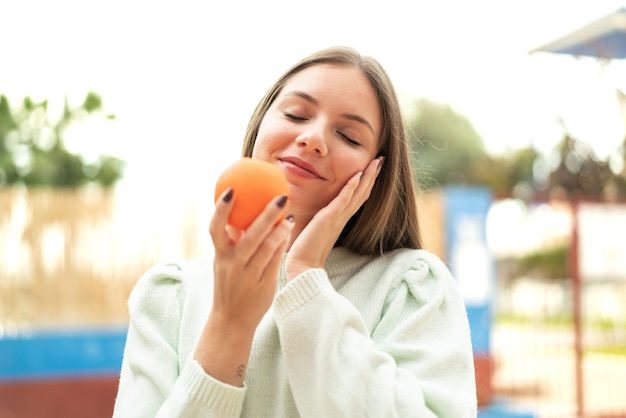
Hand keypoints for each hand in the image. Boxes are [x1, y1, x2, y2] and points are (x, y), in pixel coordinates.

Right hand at [209, 190, 293, 330]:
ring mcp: (248, 275)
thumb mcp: (225, 262)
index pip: (216, 229)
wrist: (231, 321)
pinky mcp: (264, 284)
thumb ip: (233, 240)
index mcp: (220, 256)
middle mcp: (232, 264)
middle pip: (249, 237)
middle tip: (279, 197)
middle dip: (264, 216)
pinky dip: (282, 244)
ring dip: (279, 231)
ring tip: (290, 215)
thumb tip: (242, 211)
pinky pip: (275, 261)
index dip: (221, 209)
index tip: (230, 189)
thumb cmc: (230, 285)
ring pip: (265, 249)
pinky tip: (289, 230)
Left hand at [285, 157, 382, 279]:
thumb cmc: (305, 252)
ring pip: (358, 193)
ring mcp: (337, 217)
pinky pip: (343, 199)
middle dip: (372, 175)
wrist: (304, 268)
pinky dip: (351, 187)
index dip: (365, 183)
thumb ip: (316, 221)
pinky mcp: (329, 218)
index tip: (372, 168)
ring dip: (367, 176)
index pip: (356, 198)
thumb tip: (310, 212)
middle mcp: (342, 217)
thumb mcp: (313, 230)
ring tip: (376, 161)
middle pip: (362, 193)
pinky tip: (358, 175)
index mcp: (339, 219)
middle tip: (381, 159)